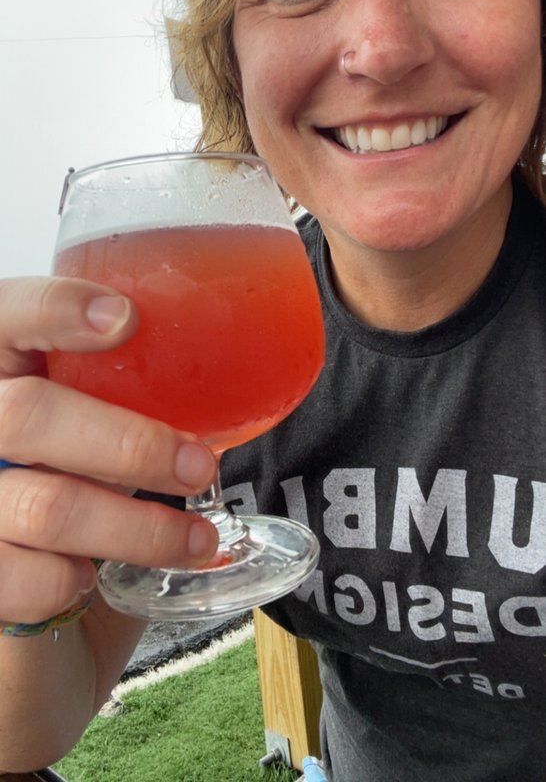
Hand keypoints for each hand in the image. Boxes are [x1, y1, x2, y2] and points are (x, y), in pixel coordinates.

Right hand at [0, 277, 218, 625]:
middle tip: (199, 466)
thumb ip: (114, 387)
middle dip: (130, 444)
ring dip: (139, 528)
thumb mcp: (80, 414)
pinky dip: (71, 581)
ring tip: (197, 539)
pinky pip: (24, 578)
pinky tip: (91, 577)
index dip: (54, 309)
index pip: (7, 316)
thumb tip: (220, 372)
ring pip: (46, 506)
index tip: (125, 319)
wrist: (15, 579)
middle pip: (29, 415)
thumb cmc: (60, 473)